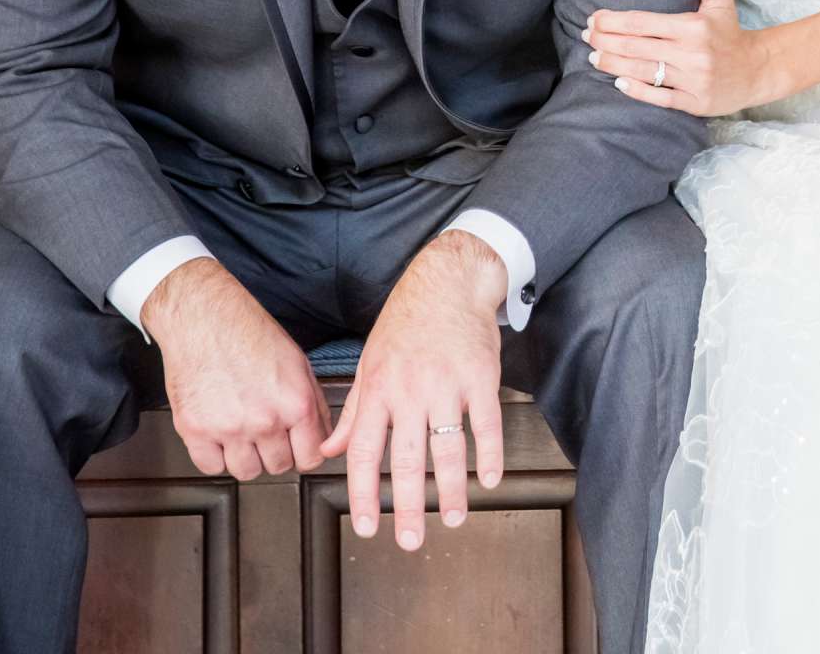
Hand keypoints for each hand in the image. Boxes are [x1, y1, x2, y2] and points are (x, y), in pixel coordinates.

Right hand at [147, 259, 329, 480]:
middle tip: (266, 433)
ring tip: (243, 432)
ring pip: (246, 472)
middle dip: (276, 452)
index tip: (297, 447)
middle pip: (279, 466)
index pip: (311, 457)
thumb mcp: (298, 363)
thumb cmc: (249, 333)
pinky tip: (220, 436)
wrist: (204, 318)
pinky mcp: (195, 431)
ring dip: (246, 457)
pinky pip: (211, 467)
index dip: (305, 452)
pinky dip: (215, 457)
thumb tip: (323, 435)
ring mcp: (229, 428)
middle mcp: (265, 420)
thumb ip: (314, 403)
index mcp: (295, 403)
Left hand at [321, 230, 508, 549]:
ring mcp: (447, 384)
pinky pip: (486, 424)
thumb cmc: (406, 321)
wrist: (448, 279)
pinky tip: (489, 479)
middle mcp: (409, 391)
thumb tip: (330, 451)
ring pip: (448, 448)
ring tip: (453, 517)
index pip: (364, 452)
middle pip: (406, 460)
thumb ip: (353, 411)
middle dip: (407, 506)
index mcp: (377, 389)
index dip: (363, 494)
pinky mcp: (481, 377)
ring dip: (451, 489)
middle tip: (410, 540)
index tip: (367, 526)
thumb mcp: (369, 361)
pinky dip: (489, 455)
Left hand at [582, 0, 786, 116]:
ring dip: (613, 64)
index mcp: (693, 26)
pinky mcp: (695, 102)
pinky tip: (619, 83)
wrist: (757, 69)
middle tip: (587, 37)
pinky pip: (660, 97)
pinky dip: (637, 91)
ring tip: (594, 57)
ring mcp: (693, 80)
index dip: (612, 21)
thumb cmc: (730, 31)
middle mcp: (692, 53)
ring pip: (644, 71)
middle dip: (605, 41)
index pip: (642, 22)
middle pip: (636, 47)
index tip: (593, 19)